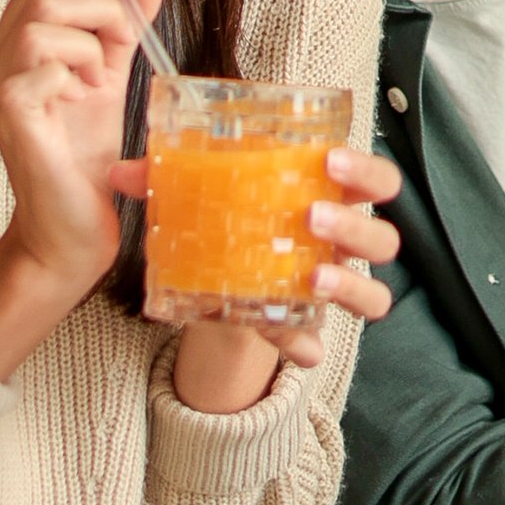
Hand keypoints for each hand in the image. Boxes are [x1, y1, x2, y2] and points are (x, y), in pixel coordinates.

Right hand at [0, 0, 158, 379]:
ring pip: (40, 25)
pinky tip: (85, 99)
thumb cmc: (85, 158)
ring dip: (89, 42)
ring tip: (102, 79)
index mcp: (14, 46)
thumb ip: (125, 23)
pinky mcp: (11, 117)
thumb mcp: (112, 76)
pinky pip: (42, 65)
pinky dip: (76, 72)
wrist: (73, 230)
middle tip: (129, 33)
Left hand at [109, 145, 401, 414]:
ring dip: (350, 284)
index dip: (366, 167)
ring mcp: (329, 287)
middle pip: (384, 238)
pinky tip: (300, 347)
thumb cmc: (229, 219)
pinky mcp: (302, 325)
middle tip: (312, 214)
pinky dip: (308, 345)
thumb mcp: (204, 195)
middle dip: (354, 225)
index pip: (375, 177)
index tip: (330, 157)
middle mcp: (339, 243)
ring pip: (375, 294)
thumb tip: (121, 172)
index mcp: (328, 196)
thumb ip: (166, 180)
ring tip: (316, 278)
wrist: (217, 278)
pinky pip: (319, 342)